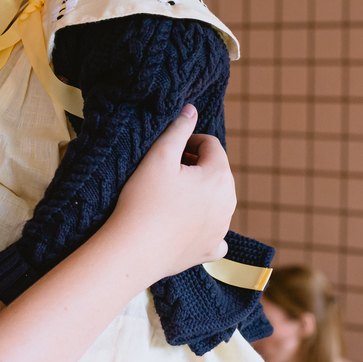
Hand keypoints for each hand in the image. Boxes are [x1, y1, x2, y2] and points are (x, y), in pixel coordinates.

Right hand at [111, 104, 234, 283]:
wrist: (133, 250)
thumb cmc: (144, 201)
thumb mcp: (158, 156)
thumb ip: (178, 129)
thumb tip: (191, 110)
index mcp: (219, 176)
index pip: (211, 145)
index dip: (188, 142)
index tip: (168, 153)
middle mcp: (229, 203)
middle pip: (216, 172)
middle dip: (195, 168)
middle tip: (165, 174)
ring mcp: (222, 229)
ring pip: (215, 200)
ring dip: (198, 194)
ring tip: (168, 198)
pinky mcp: (211, 250)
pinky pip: (214, 232)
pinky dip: (202, 226)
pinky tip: (182, 225)